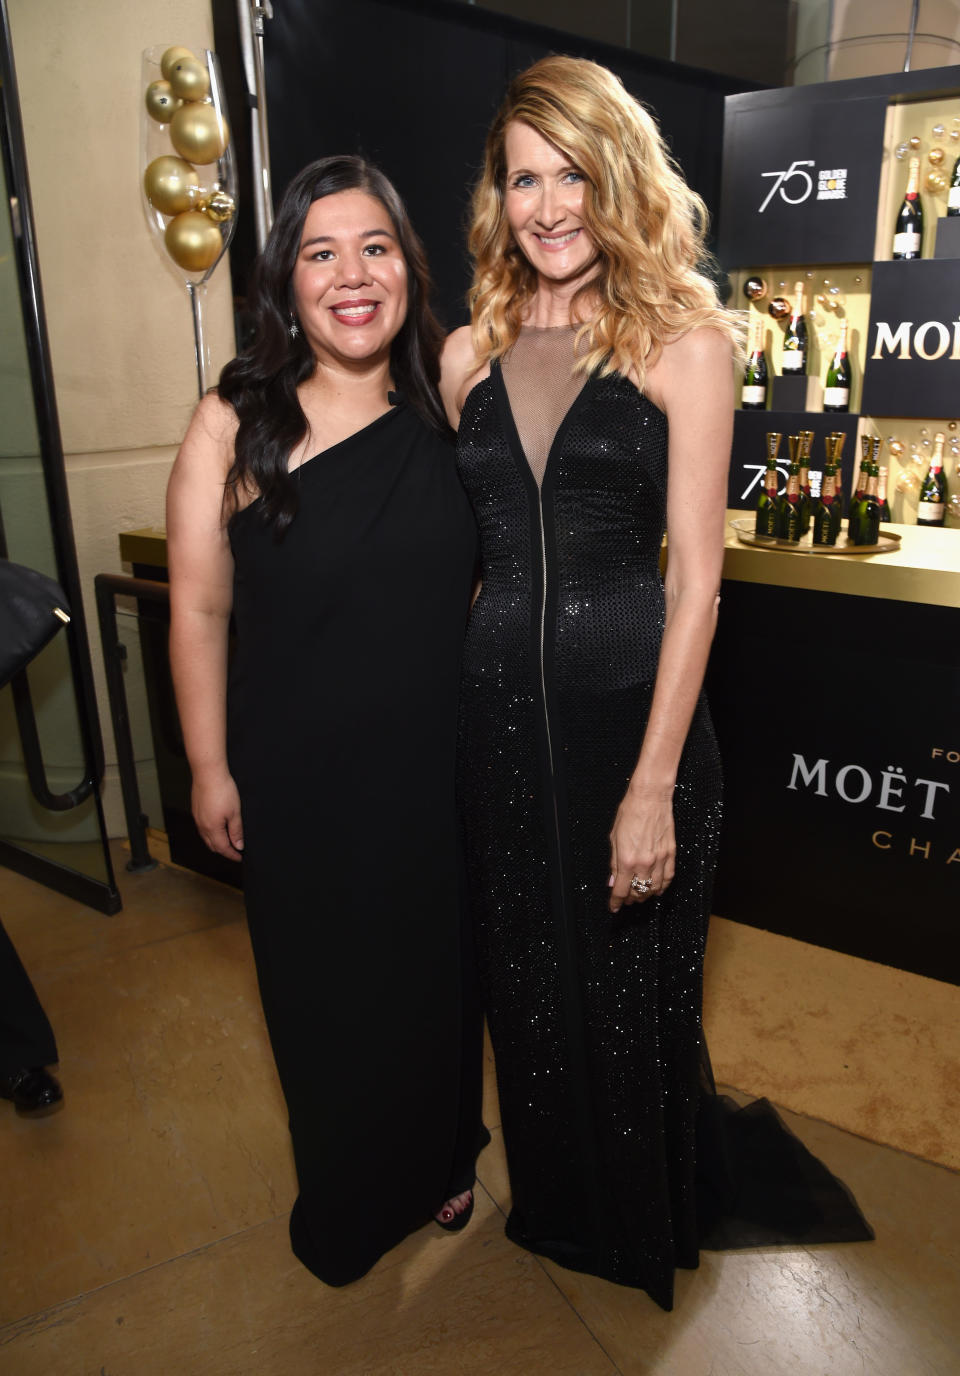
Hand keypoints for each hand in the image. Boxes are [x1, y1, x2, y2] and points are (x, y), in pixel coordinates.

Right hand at [191, 769, 243, 858]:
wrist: (208, 774)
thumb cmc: (222, 790)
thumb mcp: (235, 812)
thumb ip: (236, 831)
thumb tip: (238, 845)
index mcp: (212, 829)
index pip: (223, 848)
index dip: (232, 854)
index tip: (239, 857)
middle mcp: (202, 826)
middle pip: (212, 845)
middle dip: (224, 851)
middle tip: (234, 851)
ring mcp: (197, 818)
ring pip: (206, 838)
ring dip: (216, 842)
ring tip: (227, 842)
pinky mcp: (196, 811)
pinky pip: (202, 829)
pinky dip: (210, 834)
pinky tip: (217, 829)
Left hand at [608, 783, 674, 911]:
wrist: (650, 797)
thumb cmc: (630, 812)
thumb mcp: (614, 838)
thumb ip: (614, 863)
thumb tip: (613, 881)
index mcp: (627, 859)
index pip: (621, 890)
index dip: (616, 902)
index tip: (614, 907)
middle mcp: (645, 863)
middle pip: (638, 892)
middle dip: (630, 899)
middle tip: (625, 899)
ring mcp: (660, 859)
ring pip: (655, 888)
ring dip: (646, 895)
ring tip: (640, 895)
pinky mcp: (671, 853)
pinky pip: (668, 877)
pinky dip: (662, 886)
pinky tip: (657, 888)